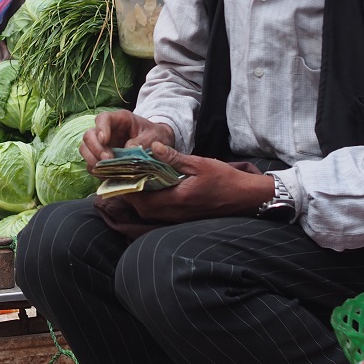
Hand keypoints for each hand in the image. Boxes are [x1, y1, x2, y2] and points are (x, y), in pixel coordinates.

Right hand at [80, 110, 175, 171]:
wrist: (159, 145)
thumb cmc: (157, 136)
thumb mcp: (155, 136)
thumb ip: (143, 141)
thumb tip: (128, 149)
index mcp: (119, 120)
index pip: (102, 119)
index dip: (100, 128)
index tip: (104, 139)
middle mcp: (107, 131)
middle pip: (89, 135)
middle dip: (95, 148)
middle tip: (107, 159)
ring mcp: (103, 145)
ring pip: (85, 149)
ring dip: (92, 159)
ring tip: (106, 168)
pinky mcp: (103, 158)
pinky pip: (91, 163)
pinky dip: (96, 170)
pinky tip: (107, 174)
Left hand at [121, 142, 275, 223]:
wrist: (246, 197)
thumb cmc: (225, 179)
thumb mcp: (200, 163)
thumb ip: (175, 157)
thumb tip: (153, 147)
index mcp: (178, 199)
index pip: (142, 198)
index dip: (127, 188)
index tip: (116, 175)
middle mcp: (175, 212)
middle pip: (142, 207)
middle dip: (128, 193)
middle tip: (119, 176)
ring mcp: (179, 217)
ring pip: (149, 211)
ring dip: (138, 198)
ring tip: (130, 180)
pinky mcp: (183, 217)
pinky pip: (159, 212)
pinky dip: (150, 201)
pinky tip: (148, 188)